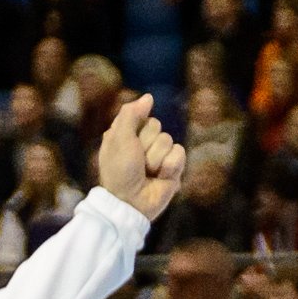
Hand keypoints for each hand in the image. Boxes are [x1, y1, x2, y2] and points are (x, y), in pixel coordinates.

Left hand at [98, 94, 186, 220]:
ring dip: (155, 158)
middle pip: (157, 126)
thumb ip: (130, 115)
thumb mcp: (118, 139)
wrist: (130, 201)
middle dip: (145, 145)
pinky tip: (160, 177)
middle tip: (136, 162)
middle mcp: (143, 143)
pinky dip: (168, 166)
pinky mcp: (173, 167)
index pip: (142, 116)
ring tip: (146, 173)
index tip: (126, 144)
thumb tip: (148, 97)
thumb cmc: (119, 172)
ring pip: (168, 140)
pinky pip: (179, 153)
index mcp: (126, 135)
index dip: (135, 129)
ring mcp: (160, 155)